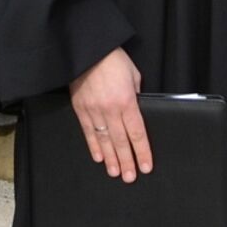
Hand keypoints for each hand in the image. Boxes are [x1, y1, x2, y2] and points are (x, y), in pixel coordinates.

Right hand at [71, 46, 150, 180]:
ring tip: (116, 173)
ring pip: (105, 141)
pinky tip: (99, 158)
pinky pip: (88, 132)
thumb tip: (136, 109)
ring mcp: (93, 111)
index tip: (146, 166)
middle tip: (130, 177)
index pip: (137, 133)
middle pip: (121, 142)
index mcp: (127, 102)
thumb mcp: (133, 75)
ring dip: (111, 159)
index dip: (142, 152)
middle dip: (127, 161)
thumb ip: (136, 95)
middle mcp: (110, 110)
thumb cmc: (113, 59)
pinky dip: (94, 146)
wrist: (86, 49)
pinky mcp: (80, 109)